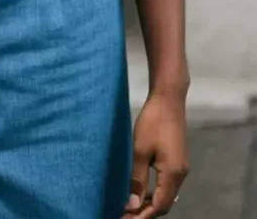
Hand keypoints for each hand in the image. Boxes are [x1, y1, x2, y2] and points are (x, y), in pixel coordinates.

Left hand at [122, 91, 188, 216]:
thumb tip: (133, 205)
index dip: (143, 215)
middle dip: (147, 211)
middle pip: (165, 203)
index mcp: (172, 174)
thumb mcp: (140, 151)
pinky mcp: (179, 160)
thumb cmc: (153, 123)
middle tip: (126, 213)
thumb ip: (138, 179)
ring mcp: (182, 167)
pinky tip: (144, 189)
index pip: (159, 206)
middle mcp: (181, 175)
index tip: (125, 218)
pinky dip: (156, 191)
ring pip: (168, 194)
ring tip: (132, 204)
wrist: (169, 99)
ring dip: (151, 202)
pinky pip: (169, 184)